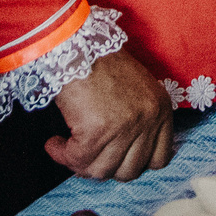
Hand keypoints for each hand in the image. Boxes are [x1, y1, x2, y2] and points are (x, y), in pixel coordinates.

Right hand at [47, 49, 173, 180]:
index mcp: (161, 110)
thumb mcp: (135, 90)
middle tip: (86, 155)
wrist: (77, 44)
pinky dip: (62, 155)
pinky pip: (77, 160)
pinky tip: (55, 143)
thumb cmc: (100, 63)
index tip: (115, 158)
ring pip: (102, 171)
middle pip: (129, 171)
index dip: (134, 163)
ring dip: (80, 163)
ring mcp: (125, 127)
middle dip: (105, 166)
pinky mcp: (98, 131)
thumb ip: (138, 121)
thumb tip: (121, 157)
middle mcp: (148, 120)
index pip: (159, 159)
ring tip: (67, 148)